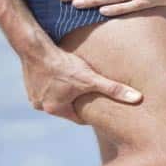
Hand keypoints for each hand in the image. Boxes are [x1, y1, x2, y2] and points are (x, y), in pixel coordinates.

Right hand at [20, 46, 141, 123]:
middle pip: (66, 107)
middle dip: (77, 100)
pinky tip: (58, 73)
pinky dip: (52, 83)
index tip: (97, 102)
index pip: (79, 117)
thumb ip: (113, 89)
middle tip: (86, 89)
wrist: (35, 47)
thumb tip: (137, 99)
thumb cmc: (63, 63)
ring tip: (72, 79)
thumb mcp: (91, 78)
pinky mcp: (28, 84)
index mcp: (56, 109)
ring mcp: (33, 96)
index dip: (90, 110)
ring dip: (63, 91)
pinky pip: (45, 87)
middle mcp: (42, 106)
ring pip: (55, 97)